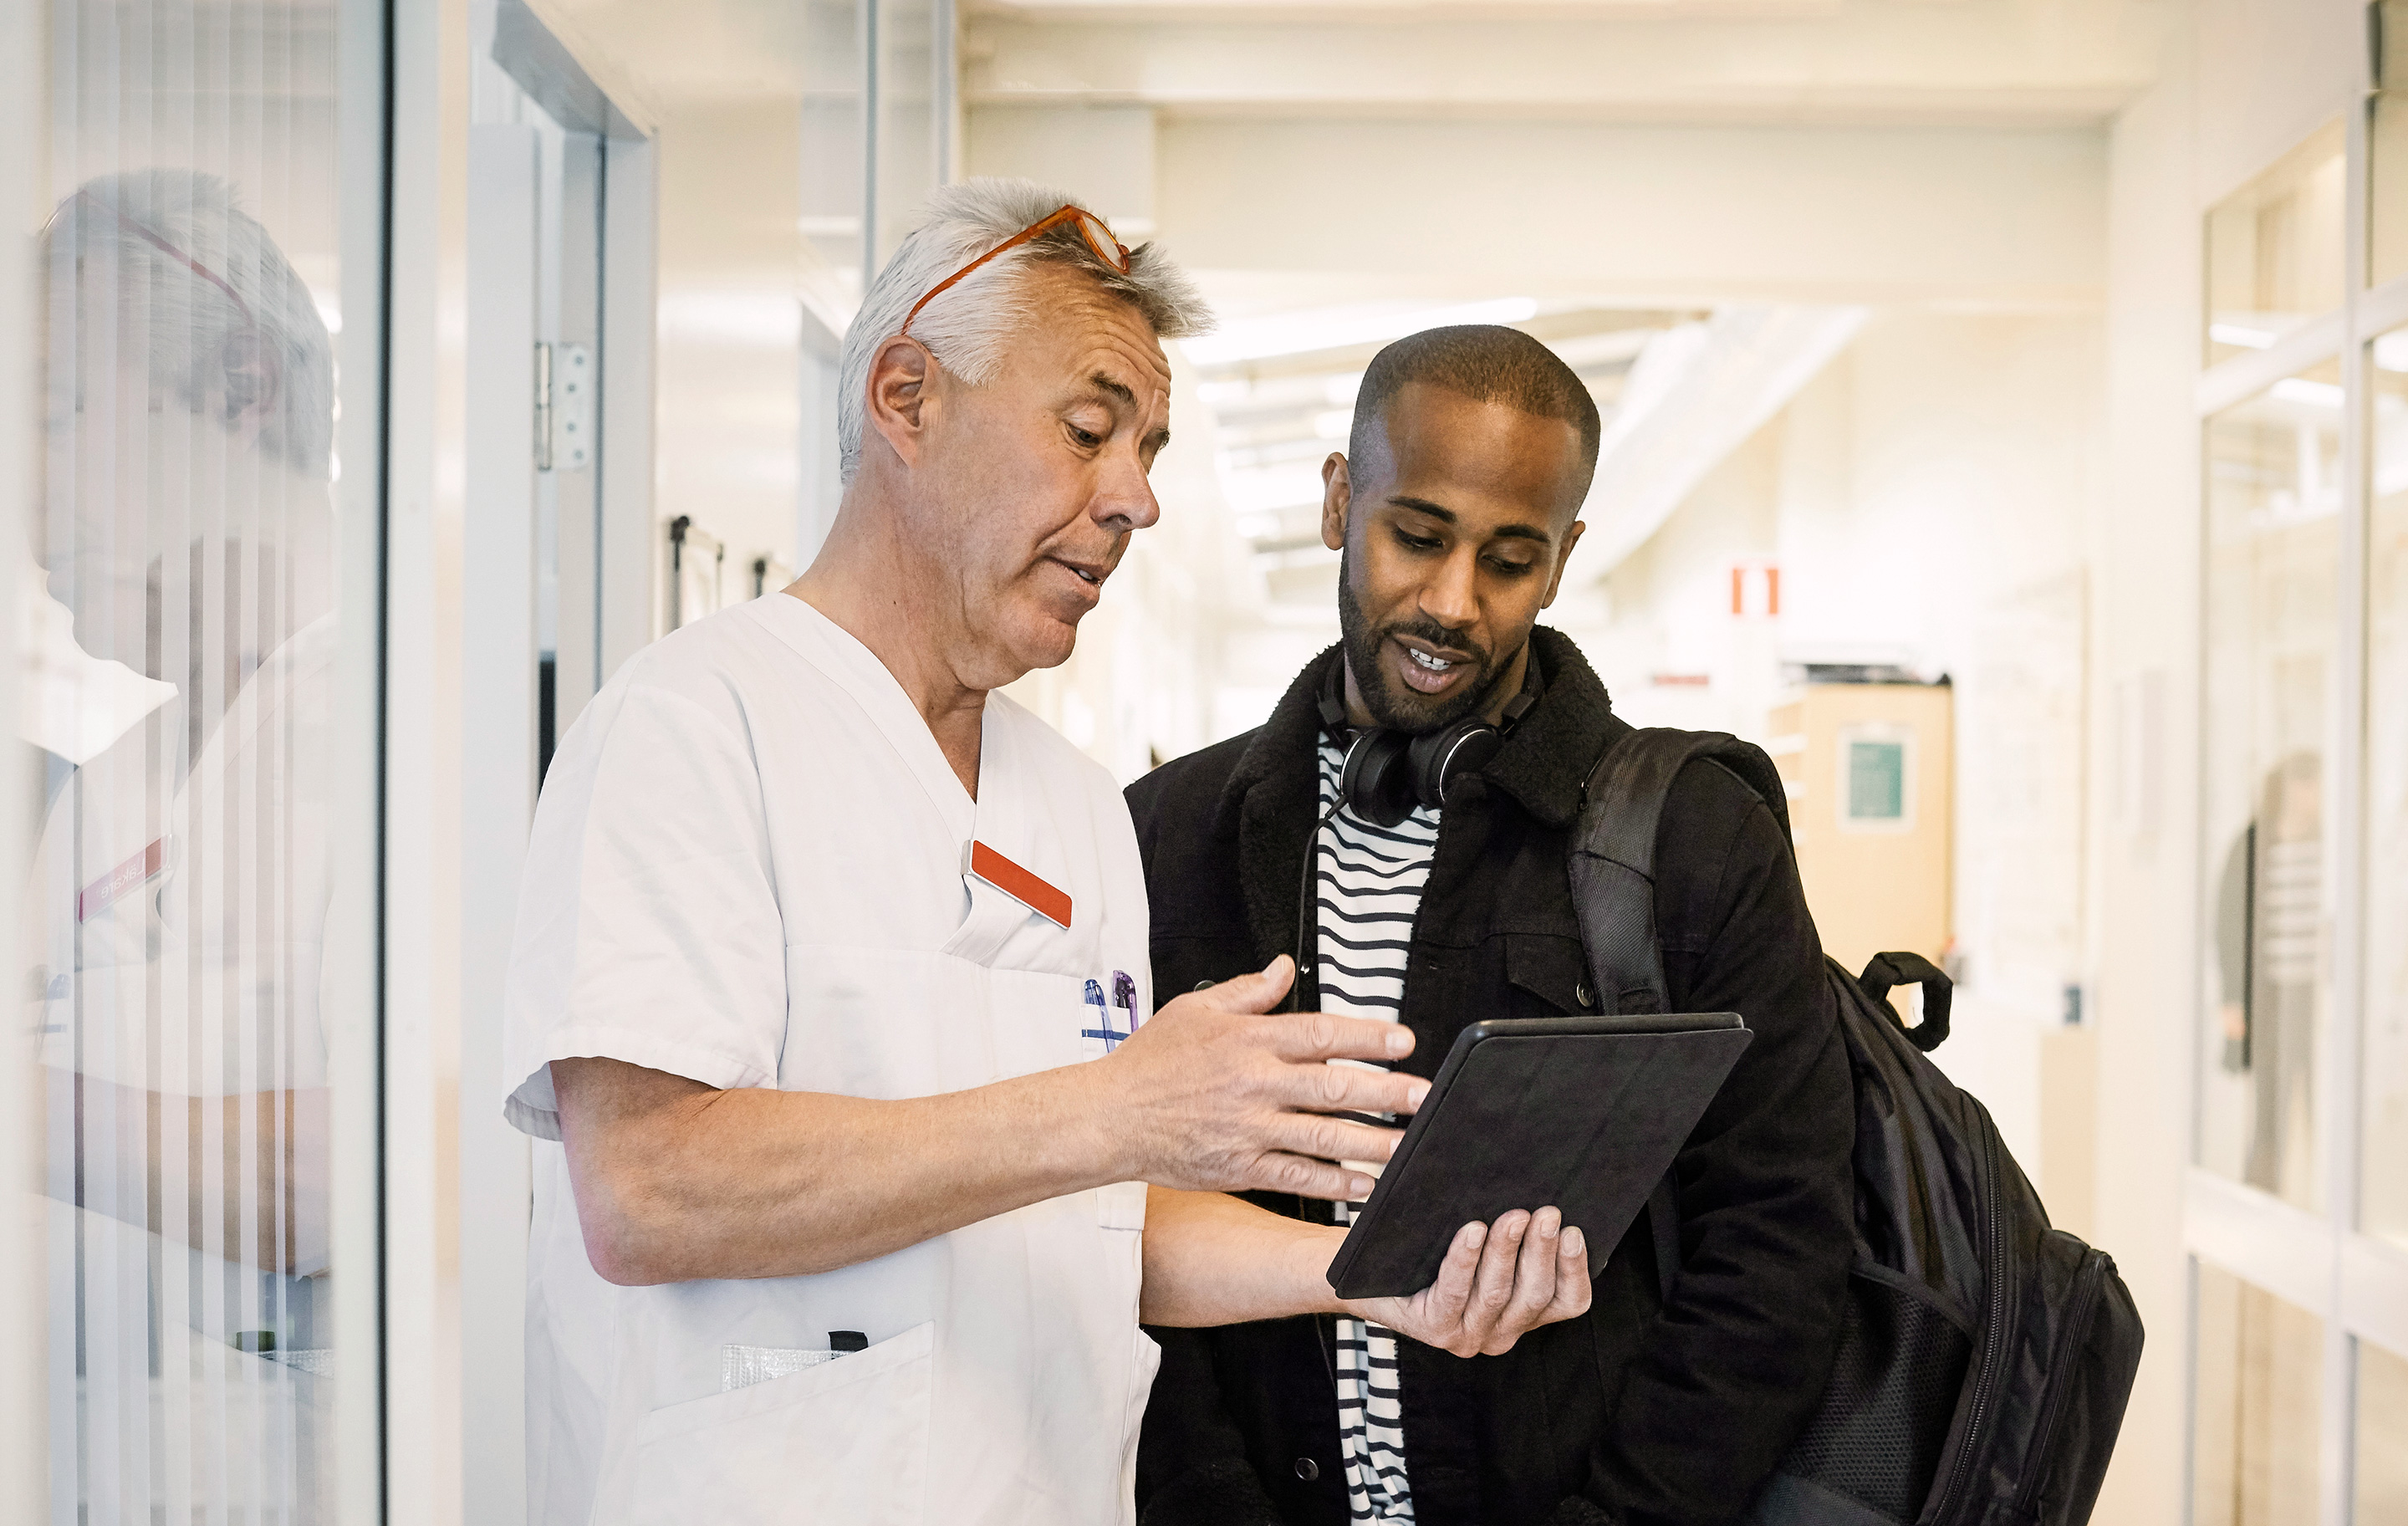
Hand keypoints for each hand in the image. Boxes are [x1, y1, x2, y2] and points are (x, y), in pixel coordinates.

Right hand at [1092, 956, 1428, 1200]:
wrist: (1108, 1118)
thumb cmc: (1149, 1062)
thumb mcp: (1195, 1010)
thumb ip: (1247, 991)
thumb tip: (1285, 968)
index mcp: (1247, 1040)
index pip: (1319, 1033)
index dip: (1366, 1037)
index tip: (1404, 1041)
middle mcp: (1253, 1084)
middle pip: (1332, 1086)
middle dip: (1385, 1091)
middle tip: (1423, 1095)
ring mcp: (1249, 1129)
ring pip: (1323, 1136)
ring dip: (1371, 1141)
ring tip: (1408, 1144)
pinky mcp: (1240, 1167)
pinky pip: (1296, 1177)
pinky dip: (1332, 1182)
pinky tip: (1363, 1184)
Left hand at [1345, 1207, 1591, 1357]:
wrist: (1369, 1275)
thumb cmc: (1431, 1250)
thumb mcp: (1480, 1241)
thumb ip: (1512, 1225)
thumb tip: (1534, 1174)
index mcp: (1523, 1313)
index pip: (1568, 1302)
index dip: (1575, 1268)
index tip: (1574, 1230)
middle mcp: (1501, 1332)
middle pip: (1535, 1296)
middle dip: (1543, 1252)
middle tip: (1547, 1213)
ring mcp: (1468, 1335)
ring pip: (1497, 1295)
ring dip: (1508, 1252)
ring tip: (1514, 1216)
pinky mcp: (1434, 1329)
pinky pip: (1454, 1292)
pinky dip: (1466, 1260)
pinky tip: (1472, 1231)